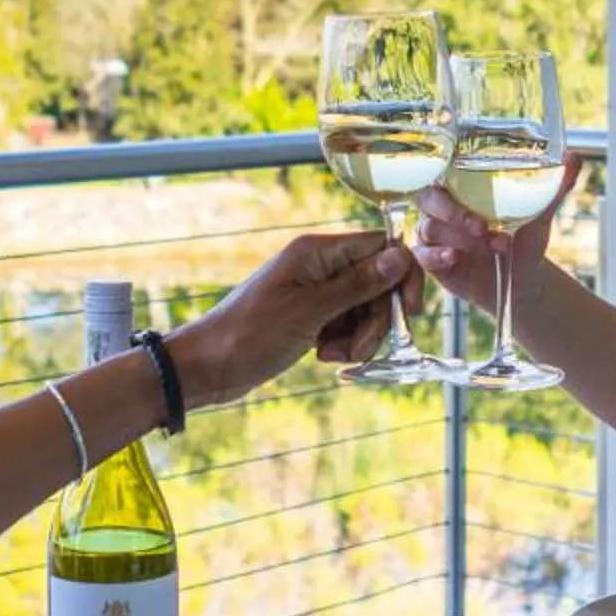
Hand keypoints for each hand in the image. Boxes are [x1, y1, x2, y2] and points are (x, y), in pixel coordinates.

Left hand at [167, 231, 414, 408]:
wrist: (208, 367)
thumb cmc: (249, 334)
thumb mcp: (309, 311)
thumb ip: (357, 284)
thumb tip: (399, 257)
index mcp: (317, 252)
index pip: (381, 248)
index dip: (401, 278)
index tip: (407, 314)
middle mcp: (319, 266)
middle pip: (378, 284)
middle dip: (377, 320)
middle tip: (359, 347)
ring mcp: (315, 292)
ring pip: (365, 309)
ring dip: (360, 337)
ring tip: (332, 355)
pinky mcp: (311, 317)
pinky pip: (347, 326)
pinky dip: (344, 344)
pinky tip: (323, 356)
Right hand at [411, 154, 581, 306]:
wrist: (520, 281)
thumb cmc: (523, 239)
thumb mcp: (539, 214)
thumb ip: (554, 187)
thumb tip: (574, 157)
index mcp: (461, 187)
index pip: (441, 169)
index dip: (442, 167)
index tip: (460, 170)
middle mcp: (442, 206)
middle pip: (430, 197)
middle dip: (453, 211)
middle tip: (482, 225)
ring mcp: (434, 233)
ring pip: (432, 227)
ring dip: (463, 238)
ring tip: (497, 246)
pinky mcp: (430, 259)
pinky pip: (423, 254)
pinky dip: (436, 256)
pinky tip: (453, 257)